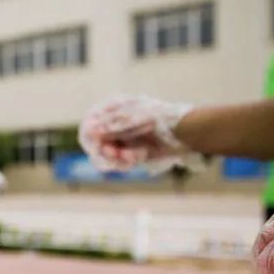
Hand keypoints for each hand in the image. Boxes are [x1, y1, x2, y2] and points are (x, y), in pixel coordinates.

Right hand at [78, 95, 193, 172]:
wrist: (184, 132)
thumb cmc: (158, 118)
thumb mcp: (131, 119)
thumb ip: (109, 125)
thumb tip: (89, 130)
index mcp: (113, 110)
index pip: (90, 125)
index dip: (91, 137)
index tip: (97, 145)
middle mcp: (114, 126)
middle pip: (96, 144)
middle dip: (106, 152)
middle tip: (116, 154)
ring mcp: (123, 140)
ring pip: (107, 157)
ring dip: (118, 159)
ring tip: (133, 156)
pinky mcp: (131, 154)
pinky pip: (120, 163)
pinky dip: (128, 162)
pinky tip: (140, 156)